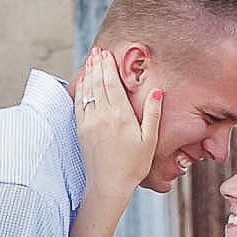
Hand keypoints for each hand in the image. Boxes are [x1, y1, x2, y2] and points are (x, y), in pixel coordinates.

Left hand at [71, 48, 161, 211]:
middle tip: (96, 51)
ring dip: (88, 74)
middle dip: (97, 66)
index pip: (112, 84)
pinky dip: (80, 90)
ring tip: (89, 61)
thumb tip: (157, 92)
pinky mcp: (80, 130)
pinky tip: (82, 82)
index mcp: (121, 116)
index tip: (106, 54)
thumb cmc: (133, 165)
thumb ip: (153, 114)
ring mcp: (89, 123)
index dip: (108, 67)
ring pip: (87, 92)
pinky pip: (78, 104)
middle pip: (98, 84)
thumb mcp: (149, 140)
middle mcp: (102, 116)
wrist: (108, 185)